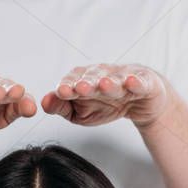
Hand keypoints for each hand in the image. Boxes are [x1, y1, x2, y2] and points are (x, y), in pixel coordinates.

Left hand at [41, 63, 171, 127]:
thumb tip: (44, 102)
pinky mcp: (144, 83)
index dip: (68, 86)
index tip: (61, 92)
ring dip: (109, 82)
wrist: (142, 102)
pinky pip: (140, 82)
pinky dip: (136, 82)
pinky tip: (131, 82)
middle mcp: (103, 74)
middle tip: (79, 88)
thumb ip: (61, 107)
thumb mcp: (80, 112)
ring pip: (115, 80)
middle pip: (93, 77)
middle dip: (86, 82)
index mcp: (85, 79)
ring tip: (104, 85)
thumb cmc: (106, 105)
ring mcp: (124, 77)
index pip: (73, 80)